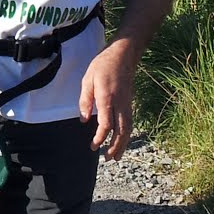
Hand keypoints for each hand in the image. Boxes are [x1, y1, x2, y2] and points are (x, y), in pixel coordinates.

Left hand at [78, 39, 136, 159]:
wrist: (124, 54)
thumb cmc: (103, 65)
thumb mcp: (87, 79)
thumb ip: (85, 100)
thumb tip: (83, 119)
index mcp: (107, 97)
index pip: (106, 123)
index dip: (100, 137)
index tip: (94, 146)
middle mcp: (120, 103)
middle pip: (121, 130)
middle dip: (115, 147)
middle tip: (108, 159)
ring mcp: (127, 103)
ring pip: (128, 128)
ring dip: (123, 144)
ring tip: (116, 157)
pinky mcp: (129, 103)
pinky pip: (129, 122)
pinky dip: (126, 135)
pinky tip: (121, 142)